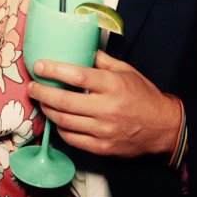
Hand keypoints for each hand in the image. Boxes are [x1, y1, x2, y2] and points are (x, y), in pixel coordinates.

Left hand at [32, 48, 180, 158]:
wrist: (164, 128)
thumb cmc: (144, 97)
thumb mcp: (127, 72)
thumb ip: (103, 61)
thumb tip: (82, 49)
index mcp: (113, 86)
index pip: (77, 76)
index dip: (54, 70)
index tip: (39, 66)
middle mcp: (107, 109)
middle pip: (64, 101)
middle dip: (42, 93)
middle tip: (33, 86)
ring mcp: (103, 131)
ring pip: (64, 121)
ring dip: (48, 111)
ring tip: (42, 102)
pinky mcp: (102, 148)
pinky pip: (72, 139)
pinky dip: (61, 128)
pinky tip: (58, 120)